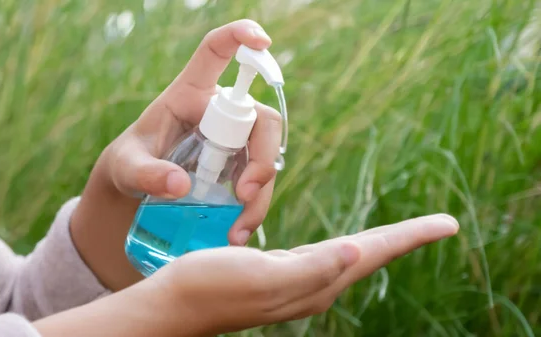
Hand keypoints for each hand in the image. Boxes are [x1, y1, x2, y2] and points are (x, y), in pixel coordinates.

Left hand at [70, 20, 281, 289]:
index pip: (215, 53)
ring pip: (266, 158)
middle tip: (245, 194)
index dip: (240, 38)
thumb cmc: (128, 164)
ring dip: (260, 194)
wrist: (135, 190)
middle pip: (260, 121)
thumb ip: (146, 174)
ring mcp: (233, 141)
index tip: (262, 40)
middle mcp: (219, 114)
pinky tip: (235, 233)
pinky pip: (259, 184)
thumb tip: (180, 184)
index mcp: (189, 94)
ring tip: (236, 231)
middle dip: (262, 157)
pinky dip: (253, 210)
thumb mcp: (126, 168)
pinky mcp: (239, 167)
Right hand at [143, 213, 459, 335]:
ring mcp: (297, 282)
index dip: (411, 237)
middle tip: (440, 225)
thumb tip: (358, 251)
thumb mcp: (261, 276)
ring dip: (382, 244)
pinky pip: (327, 258)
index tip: (448, 224)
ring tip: (406, 233)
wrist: (177, 304)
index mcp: (316, 282)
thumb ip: (311, 268)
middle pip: (372, 256)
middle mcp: (314, 285)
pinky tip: (348, 245)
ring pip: (353, 257)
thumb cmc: (211, 286)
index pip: (374, 253)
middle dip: (406, 239)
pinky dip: (348, 247)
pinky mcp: (280, 275)